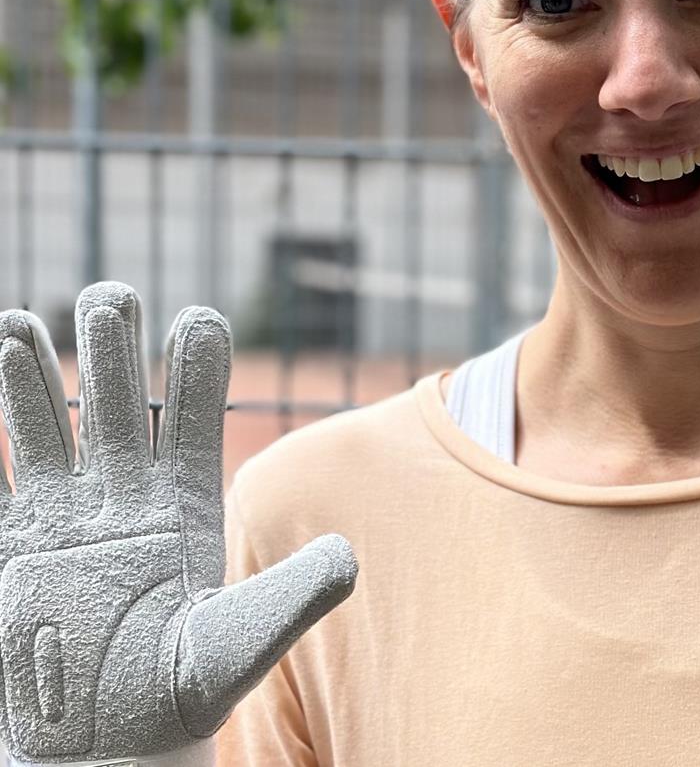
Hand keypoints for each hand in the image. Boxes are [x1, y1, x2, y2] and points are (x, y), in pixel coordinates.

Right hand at [0, 282, 356, 762]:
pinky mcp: (15, 550)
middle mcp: (126, 498)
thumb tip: (349, 556)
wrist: (114, 741)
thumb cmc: (185, 691)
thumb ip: (293, 596)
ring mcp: (66, 519)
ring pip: (51, 431)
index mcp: (186, 505)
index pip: (194, 422)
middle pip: (119, 409)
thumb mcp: (244, 644)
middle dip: (114, 354)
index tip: (201, 319)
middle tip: (111, 295)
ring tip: (24, 319)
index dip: (197, 372)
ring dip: (36, 380)